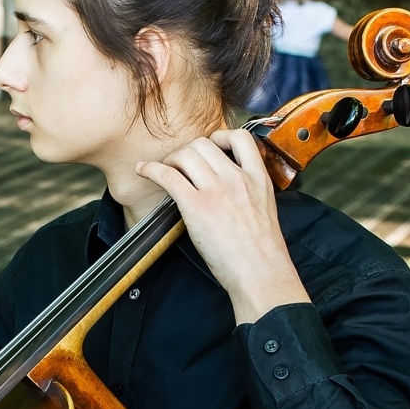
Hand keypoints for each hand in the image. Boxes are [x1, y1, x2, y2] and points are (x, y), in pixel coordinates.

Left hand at [135, 130, 308, 324]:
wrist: (260, 272)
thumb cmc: (262, 252)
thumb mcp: (266, 210)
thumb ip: (249, 193)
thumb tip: (227, 190)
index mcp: (258, 178)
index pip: (241, 137)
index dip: (220, 136)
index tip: (211, 147)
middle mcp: (237, 178)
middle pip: (204, 144)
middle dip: (188, 150)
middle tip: (181, 165)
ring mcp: (217, 190)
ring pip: (186, 155)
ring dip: (170, 159)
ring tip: (165, 170)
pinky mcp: (197, 206)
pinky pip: (169, 176)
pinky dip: (151, 169)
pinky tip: (143, 171)